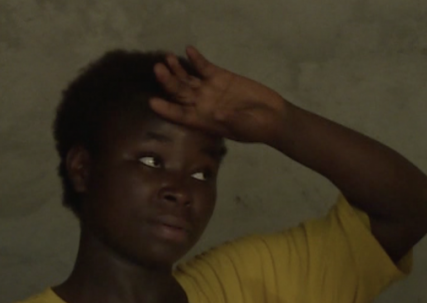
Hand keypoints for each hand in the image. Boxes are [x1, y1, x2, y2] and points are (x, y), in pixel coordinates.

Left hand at [150, 46, 289, 144]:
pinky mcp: (221, 77)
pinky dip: (197, 59)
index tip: (152, 102)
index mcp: (203, 120)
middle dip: (168, 82)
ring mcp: (210, 89)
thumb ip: (230, 120)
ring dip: (177, 69)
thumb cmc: (257, 128)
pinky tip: (189, 50)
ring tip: (167, 58)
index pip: (180, 115)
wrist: (273, 116)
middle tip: (158, 70)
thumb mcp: (244, 127)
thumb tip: (217, 114)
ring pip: (188, 78)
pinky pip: (204, 67)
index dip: (166, 109)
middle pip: (179, 93)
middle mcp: (202, 104)